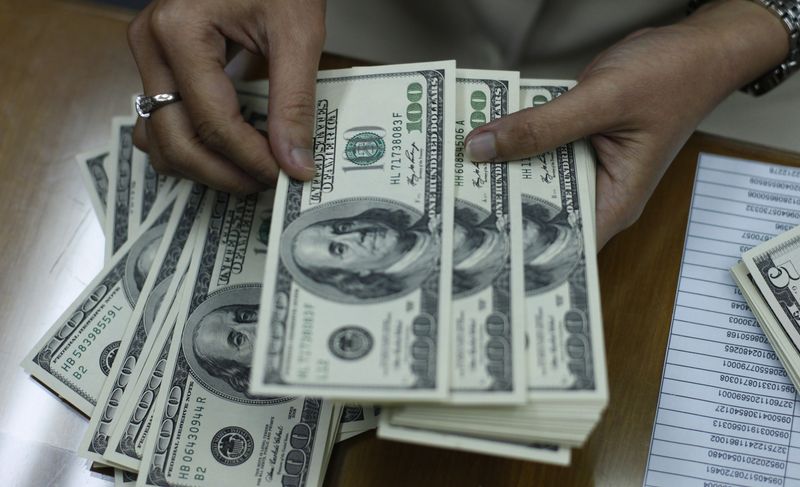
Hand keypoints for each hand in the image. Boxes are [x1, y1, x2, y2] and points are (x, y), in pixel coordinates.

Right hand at [127, 0, 325, 193]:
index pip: (213, 123)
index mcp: (179, 33)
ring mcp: (147, 55)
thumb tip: (296, 165)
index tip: (286, 177)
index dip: (251, 160)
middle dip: (223, 174)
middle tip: (267, 183)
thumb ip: (295, 103)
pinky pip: (160, 121)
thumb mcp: (297, 34)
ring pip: (158, 139)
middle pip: (174, 141)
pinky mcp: (157, 64)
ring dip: (201, 166)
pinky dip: (190, 145)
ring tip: (250, 170)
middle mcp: (150, 46)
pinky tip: (229, 150)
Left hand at [464, 0, 787, 247]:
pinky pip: (539, 153)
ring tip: (453, 178)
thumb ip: (541, 126)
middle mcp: (598, 193)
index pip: (559, 245)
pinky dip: (515, 146)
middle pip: (539, 214)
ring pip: (534, 181)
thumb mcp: (601, 100)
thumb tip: (482, 147)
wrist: (694, 46)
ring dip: (501, 174)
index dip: (516, 250)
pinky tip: (483, 143)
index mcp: (614, 201)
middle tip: (447, 209)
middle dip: (497, 209)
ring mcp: (586, 170)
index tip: (470, 248)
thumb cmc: (673, 76)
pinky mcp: (577, 147)